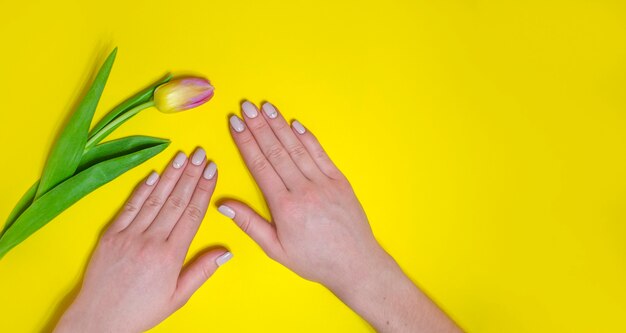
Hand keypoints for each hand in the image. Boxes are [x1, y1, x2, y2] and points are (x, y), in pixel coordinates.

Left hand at [55, 148, 230, 332]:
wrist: (99, 319)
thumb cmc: (140, 310)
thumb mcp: (178, 297)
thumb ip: (201, 271)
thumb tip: (225, 252)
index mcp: (170, 256)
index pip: (192, 214)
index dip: (204, 190)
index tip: (213, 171)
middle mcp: (150, 241)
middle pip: (175, 200)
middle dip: (191, 175)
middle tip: (202, 154)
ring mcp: (128, 235)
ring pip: (155, 199)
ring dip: (171, 175)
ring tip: (183, 156)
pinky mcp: (111, 235)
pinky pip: (130, 207)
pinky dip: (142, 189)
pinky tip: (154, 174)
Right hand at [220, 101, 460, 331]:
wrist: (355, 263)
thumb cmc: (314, 260)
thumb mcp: (276, 249)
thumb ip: (250, 223)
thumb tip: (223, 204)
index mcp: (285, 206)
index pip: (260, 165)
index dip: (246, 142)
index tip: (235, 123)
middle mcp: (304, 189)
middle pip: (276, 151)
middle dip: (259, 126)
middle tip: (246, 106)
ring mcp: (324, 182)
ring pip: (297, 148)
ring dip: (280, 125)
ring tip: (266, 107)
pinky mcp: (340, 181)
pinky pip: (320, 154)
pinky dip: (307, 137)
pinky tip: (295, 124)